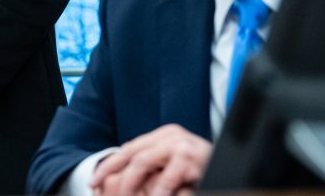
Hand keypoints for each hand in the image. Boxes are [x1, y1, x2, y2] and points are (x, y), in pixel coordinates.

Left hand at [90, 124, 211, 195]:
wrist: (231, 169)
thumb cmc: (201, 173)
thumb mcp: (174, 165)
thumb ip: (155, 164)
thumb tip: (124, 171)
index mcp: (164, 135)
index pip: (129, 148)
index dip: (109, 165)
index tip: (93, 180)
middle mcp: (171, 135)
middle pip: (131, 153)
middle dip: (111, 172)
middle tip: (97, 188)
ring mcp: (181, 144)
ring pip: (143, 162)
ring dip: (130, 184)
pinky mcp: (191, 158)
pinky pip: (166, 178)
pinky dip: (156, 193)